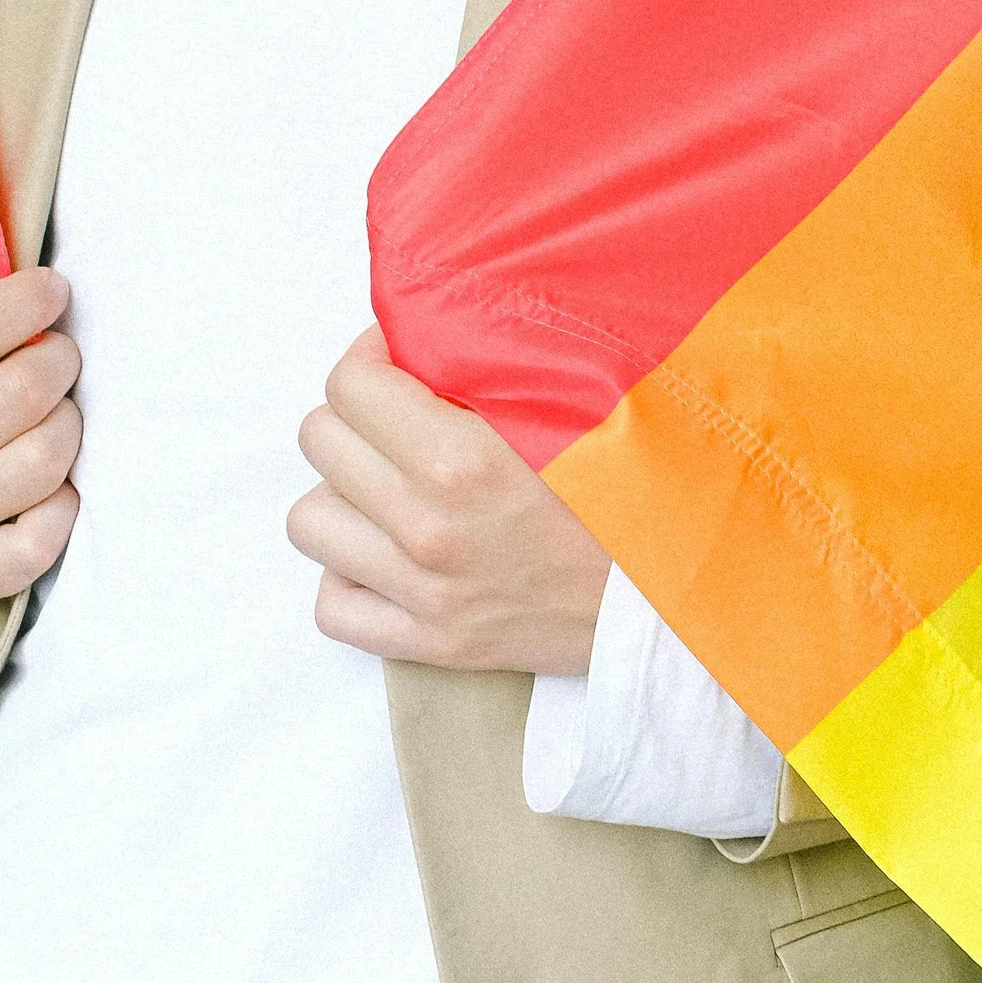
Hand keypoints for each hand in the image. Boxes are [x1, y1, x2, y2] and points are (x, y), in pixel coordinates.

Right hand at [0, 269, 81, 618]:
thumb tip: (29, 290)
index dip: (23, 303)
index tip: (53, 290)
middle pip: (21, 393)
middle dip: (59, 361)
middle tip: (58, 358)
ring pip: (46, 458)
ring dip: (67, 425)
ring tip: (52, 418)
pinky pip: (46, 535)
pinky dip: (63, 503)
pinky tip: (48, 487)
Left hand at [288, 326, 609, 675]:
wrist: (673, 600)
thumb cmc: (632, 495)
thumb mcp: (570, 412)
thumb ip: (489, 374)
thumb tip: (420, 339)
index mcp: (461, 460)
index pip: (349, 385)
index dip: (370, 359)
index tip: (400, 362)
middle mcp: (427, 527)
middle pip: (320, 441)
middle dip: (355, 415)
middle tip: (398, 416)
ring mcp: (423, 592)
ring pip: (309, 521)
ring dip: (344, 494)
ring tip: (390, 485)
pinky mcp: (431, 643)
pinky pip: (332, 605)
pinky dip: (348, 575)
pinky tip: (389, 552)